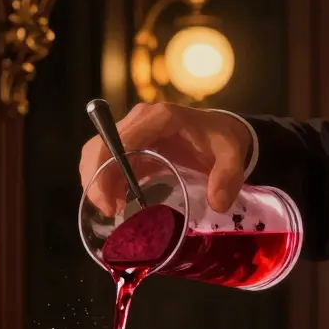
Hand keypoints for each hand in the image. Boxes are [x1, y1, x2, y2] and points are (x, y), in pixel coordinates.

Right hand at [78, 102, 252, 215]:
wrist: (220, 132)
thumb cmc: (222, 140)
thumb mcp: (232, 156)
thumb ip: (228, 177)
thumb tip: (217, 203)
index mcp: (161, 118)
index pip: (122, 138)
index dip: (110, 169)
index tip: (113, 201)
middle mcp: (140, 120)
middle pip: (102, 145)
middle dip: (97, 179)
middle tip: (108, 210)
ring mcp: (132, 131)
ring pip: (97, 152)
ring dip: (96, 181)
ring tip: (111, 210)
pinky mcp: (130, 145)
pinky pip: (106, 160)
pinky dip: (104, 181)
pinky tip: (115, 203)